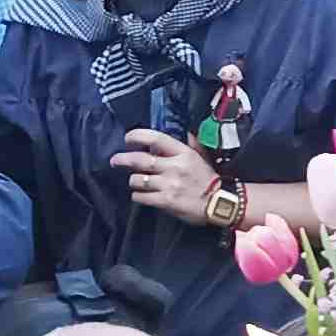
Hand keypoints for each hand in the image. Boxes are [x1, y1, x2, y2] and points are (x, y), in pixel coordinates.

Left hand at [114, 128, 233, 223]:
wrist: (219, 204)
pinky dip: (138, 196)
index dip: (137, 136)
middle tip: (115, 161)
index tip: (128, 139)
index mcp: (182, 153)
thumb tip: (184, 132)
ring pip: (136, 180)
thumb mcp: (201, 157)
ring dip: (133, 181)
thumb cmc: (208, 179)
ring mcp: (169, 184)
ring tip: (136, 182)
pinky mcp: (165, 201)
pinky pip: (140, 197)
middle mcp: (174, 166)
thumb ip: (190, 143)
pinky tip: (142, 195)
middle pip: (139, 160)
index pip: (155, 138)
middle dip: (122, 159)